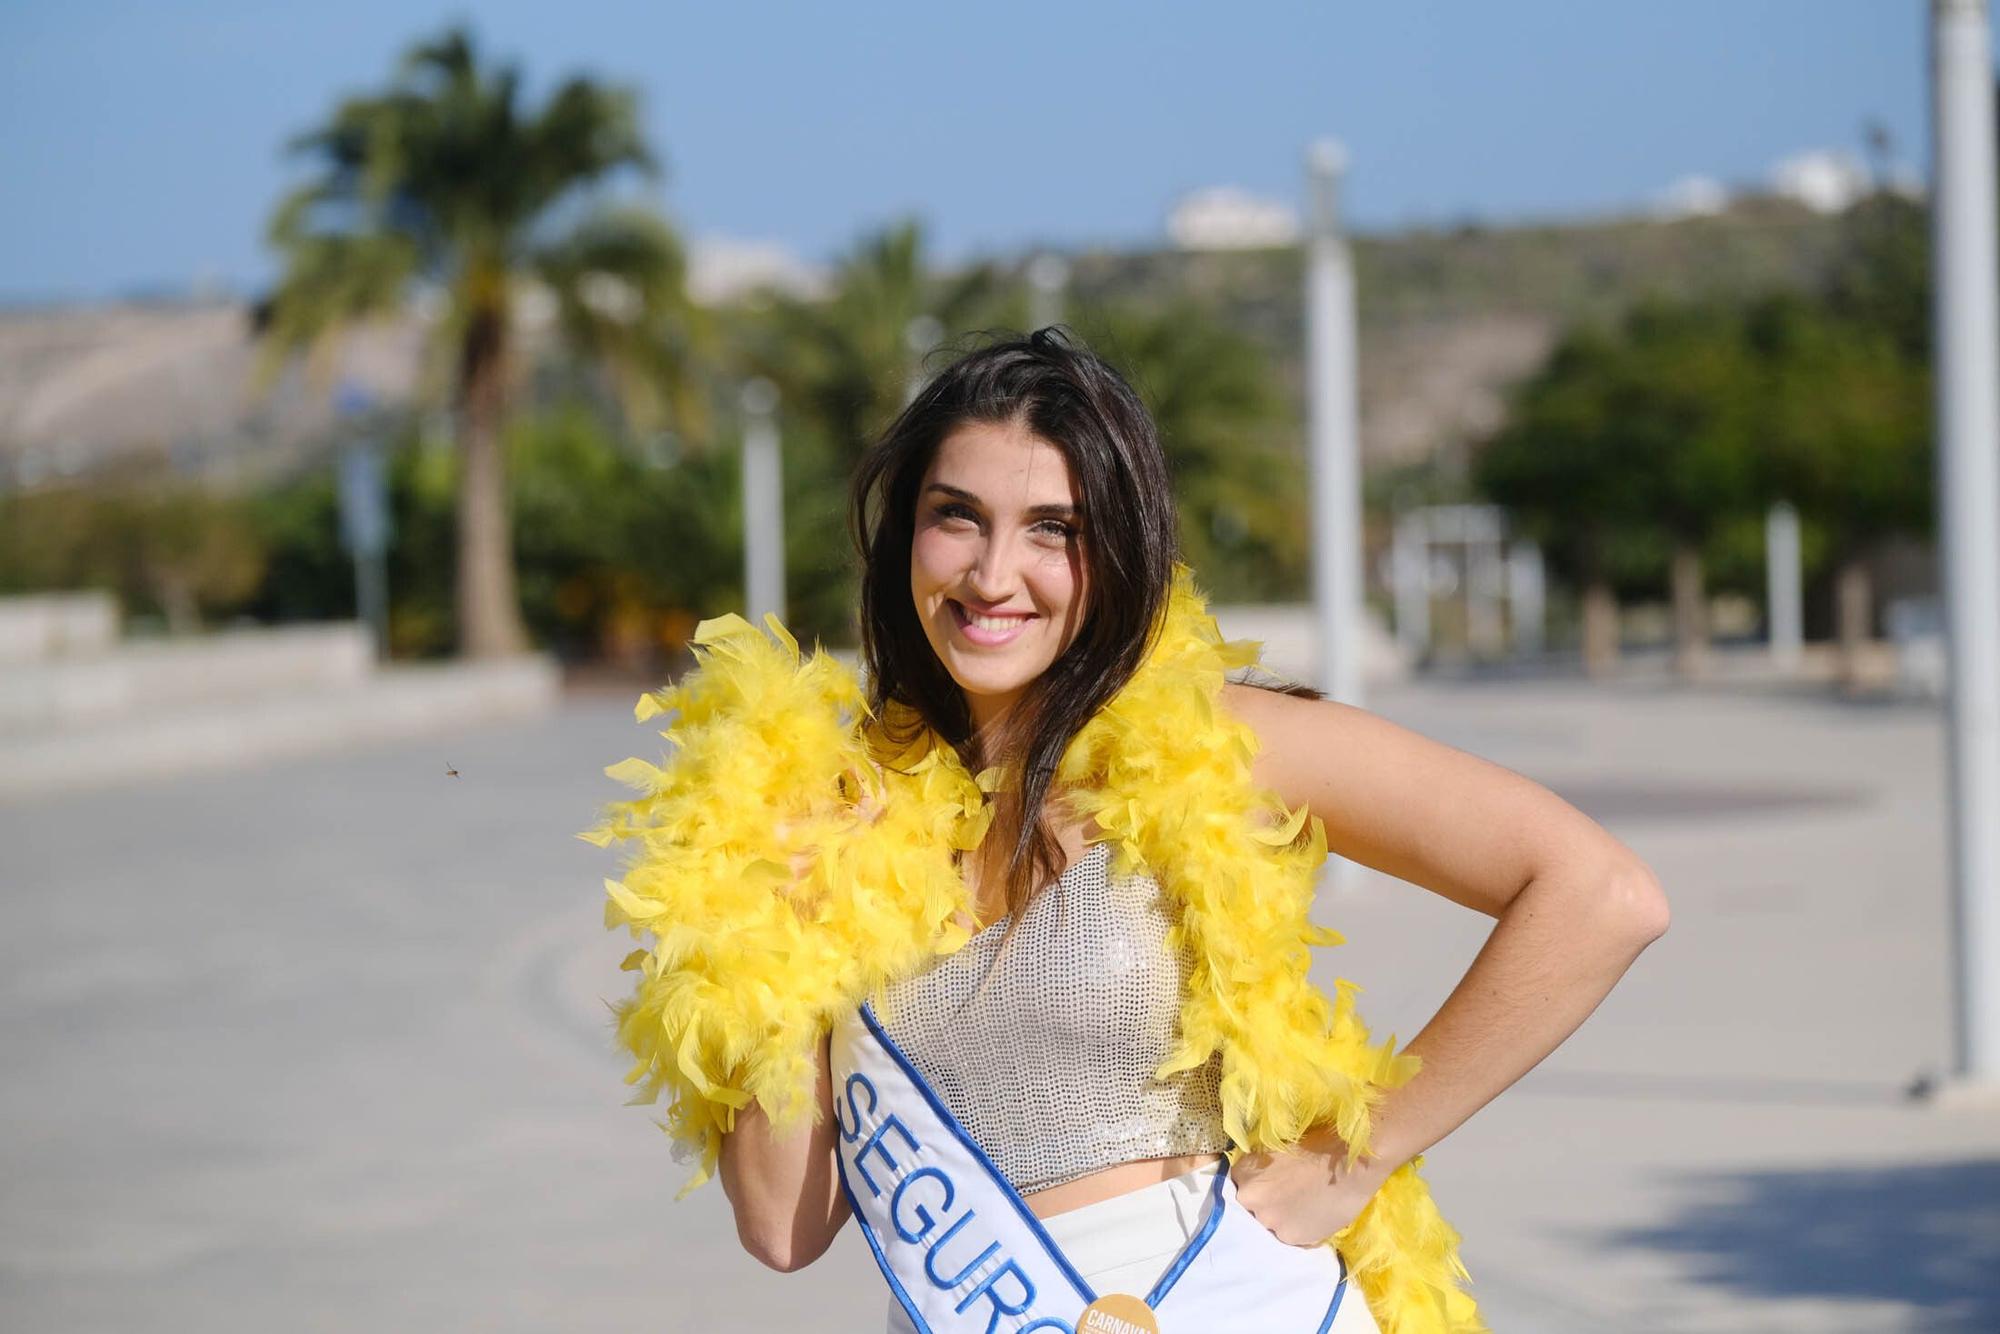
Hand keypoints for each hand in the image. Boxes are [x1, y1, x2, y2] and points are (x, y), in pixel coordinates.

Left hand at [1227, 1126, 1384, 1247]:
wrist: (1352, 1162)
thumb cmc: (1319, 1144)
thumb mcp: (1279, 1148)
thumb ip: (1262, 1167)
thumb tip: (1261, 1177)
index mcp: (1244, 1174)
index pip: (1239, 1185)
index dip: (1256, 1185)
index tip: (1270, 1184)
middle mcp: (1251, 1200)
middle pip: (1252, 1207)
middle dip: (1267, 1203)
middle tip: (1289, 1196)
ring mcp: (1271, 1222)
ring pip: (1271, 1224)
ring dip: (1283, 1218)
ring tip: (1304, 1207)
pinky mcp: (1293, 1238)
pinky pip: (1291, 1236)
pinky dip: (1300, 1228)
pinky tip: (1314, 1216)